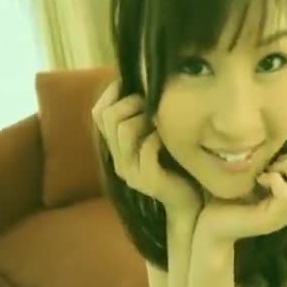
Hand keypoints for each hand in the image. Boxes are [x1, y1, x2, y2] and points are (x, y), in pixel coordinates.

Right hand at [91, 78, 203, 217]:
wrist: (187, 205)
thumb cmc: (177, 167)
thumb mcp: (156, 140)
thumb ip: (146, 121)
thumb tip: (147, 84)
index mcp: (117, 148)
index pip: (98, 114)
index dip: (112, 93)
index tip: (132, 82)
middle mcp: (118, 159)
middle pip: (110, 117)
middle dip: (132, 102)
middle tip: (152, 104)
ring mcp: (130, 170)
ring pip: (125, 129)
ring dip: (145, 117)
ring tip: (160, 120)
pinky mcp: (147, 180)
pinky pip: (147, 148)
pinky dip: (157, 137)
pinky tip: (168, 138)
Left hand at [196, 131, 286, 244]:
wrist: (210, 226)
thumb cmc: (227, 197)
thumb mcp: (252, 172)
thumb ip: (269, 159)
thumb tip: (281, 133)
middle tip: (274, 159)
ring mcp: (285, 214)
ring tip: (269, 169)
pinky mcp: (272, 218)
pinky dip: (274, 180)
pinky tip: (258, 180)